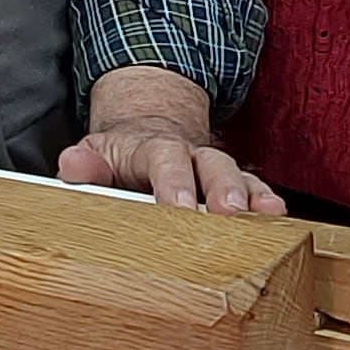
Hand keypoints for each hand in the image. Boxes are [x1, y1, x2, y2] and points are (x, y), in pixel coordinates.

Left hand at [55, 64, 279, 213]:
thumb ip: (85, 163)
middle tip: (229, 211)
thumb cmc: (119, 157)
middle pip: (211, 164)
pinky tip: (278, 217)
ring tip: (267, 213)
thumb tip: (71, 166)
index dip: (173, 180)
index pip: (163, 157)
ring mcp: (212, 170)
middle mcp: (190, 154)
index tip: (179, 205)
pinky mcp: (230, 186)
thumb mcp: (94, 154)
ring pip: (237, 176)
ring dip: (252, 195)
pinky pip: (252, 191)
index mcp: (153, 146)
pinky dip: (265, 202)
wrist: (148, 132)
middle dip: (222, 188)